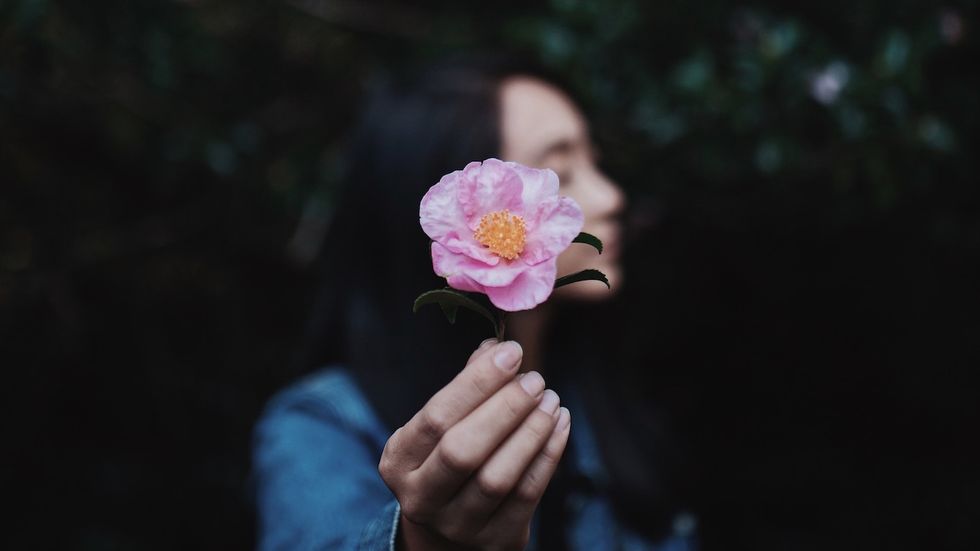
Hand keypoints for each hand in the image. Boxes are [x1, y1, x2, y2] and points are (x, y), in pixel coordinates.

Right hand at [378, 339, 570, 550]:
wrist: (449, 534)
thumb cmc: (447, 460)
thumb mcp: (442, 427)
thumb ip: (466, 386)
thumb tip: (497, 346)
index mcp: (398, 461)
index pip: (436, 418)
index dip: (476, 383)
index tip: (511, 353)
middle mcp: (420, 498)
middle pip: (463, 451)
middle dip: (505, 409)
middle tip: (536, 380)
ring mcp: (457, 526)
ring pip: (498, 477)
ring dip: (531, 432)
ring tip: (551, 400)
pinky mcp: (495, 541)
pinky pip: (527, 495)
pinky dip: (548, 456)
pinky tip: (560, 425)